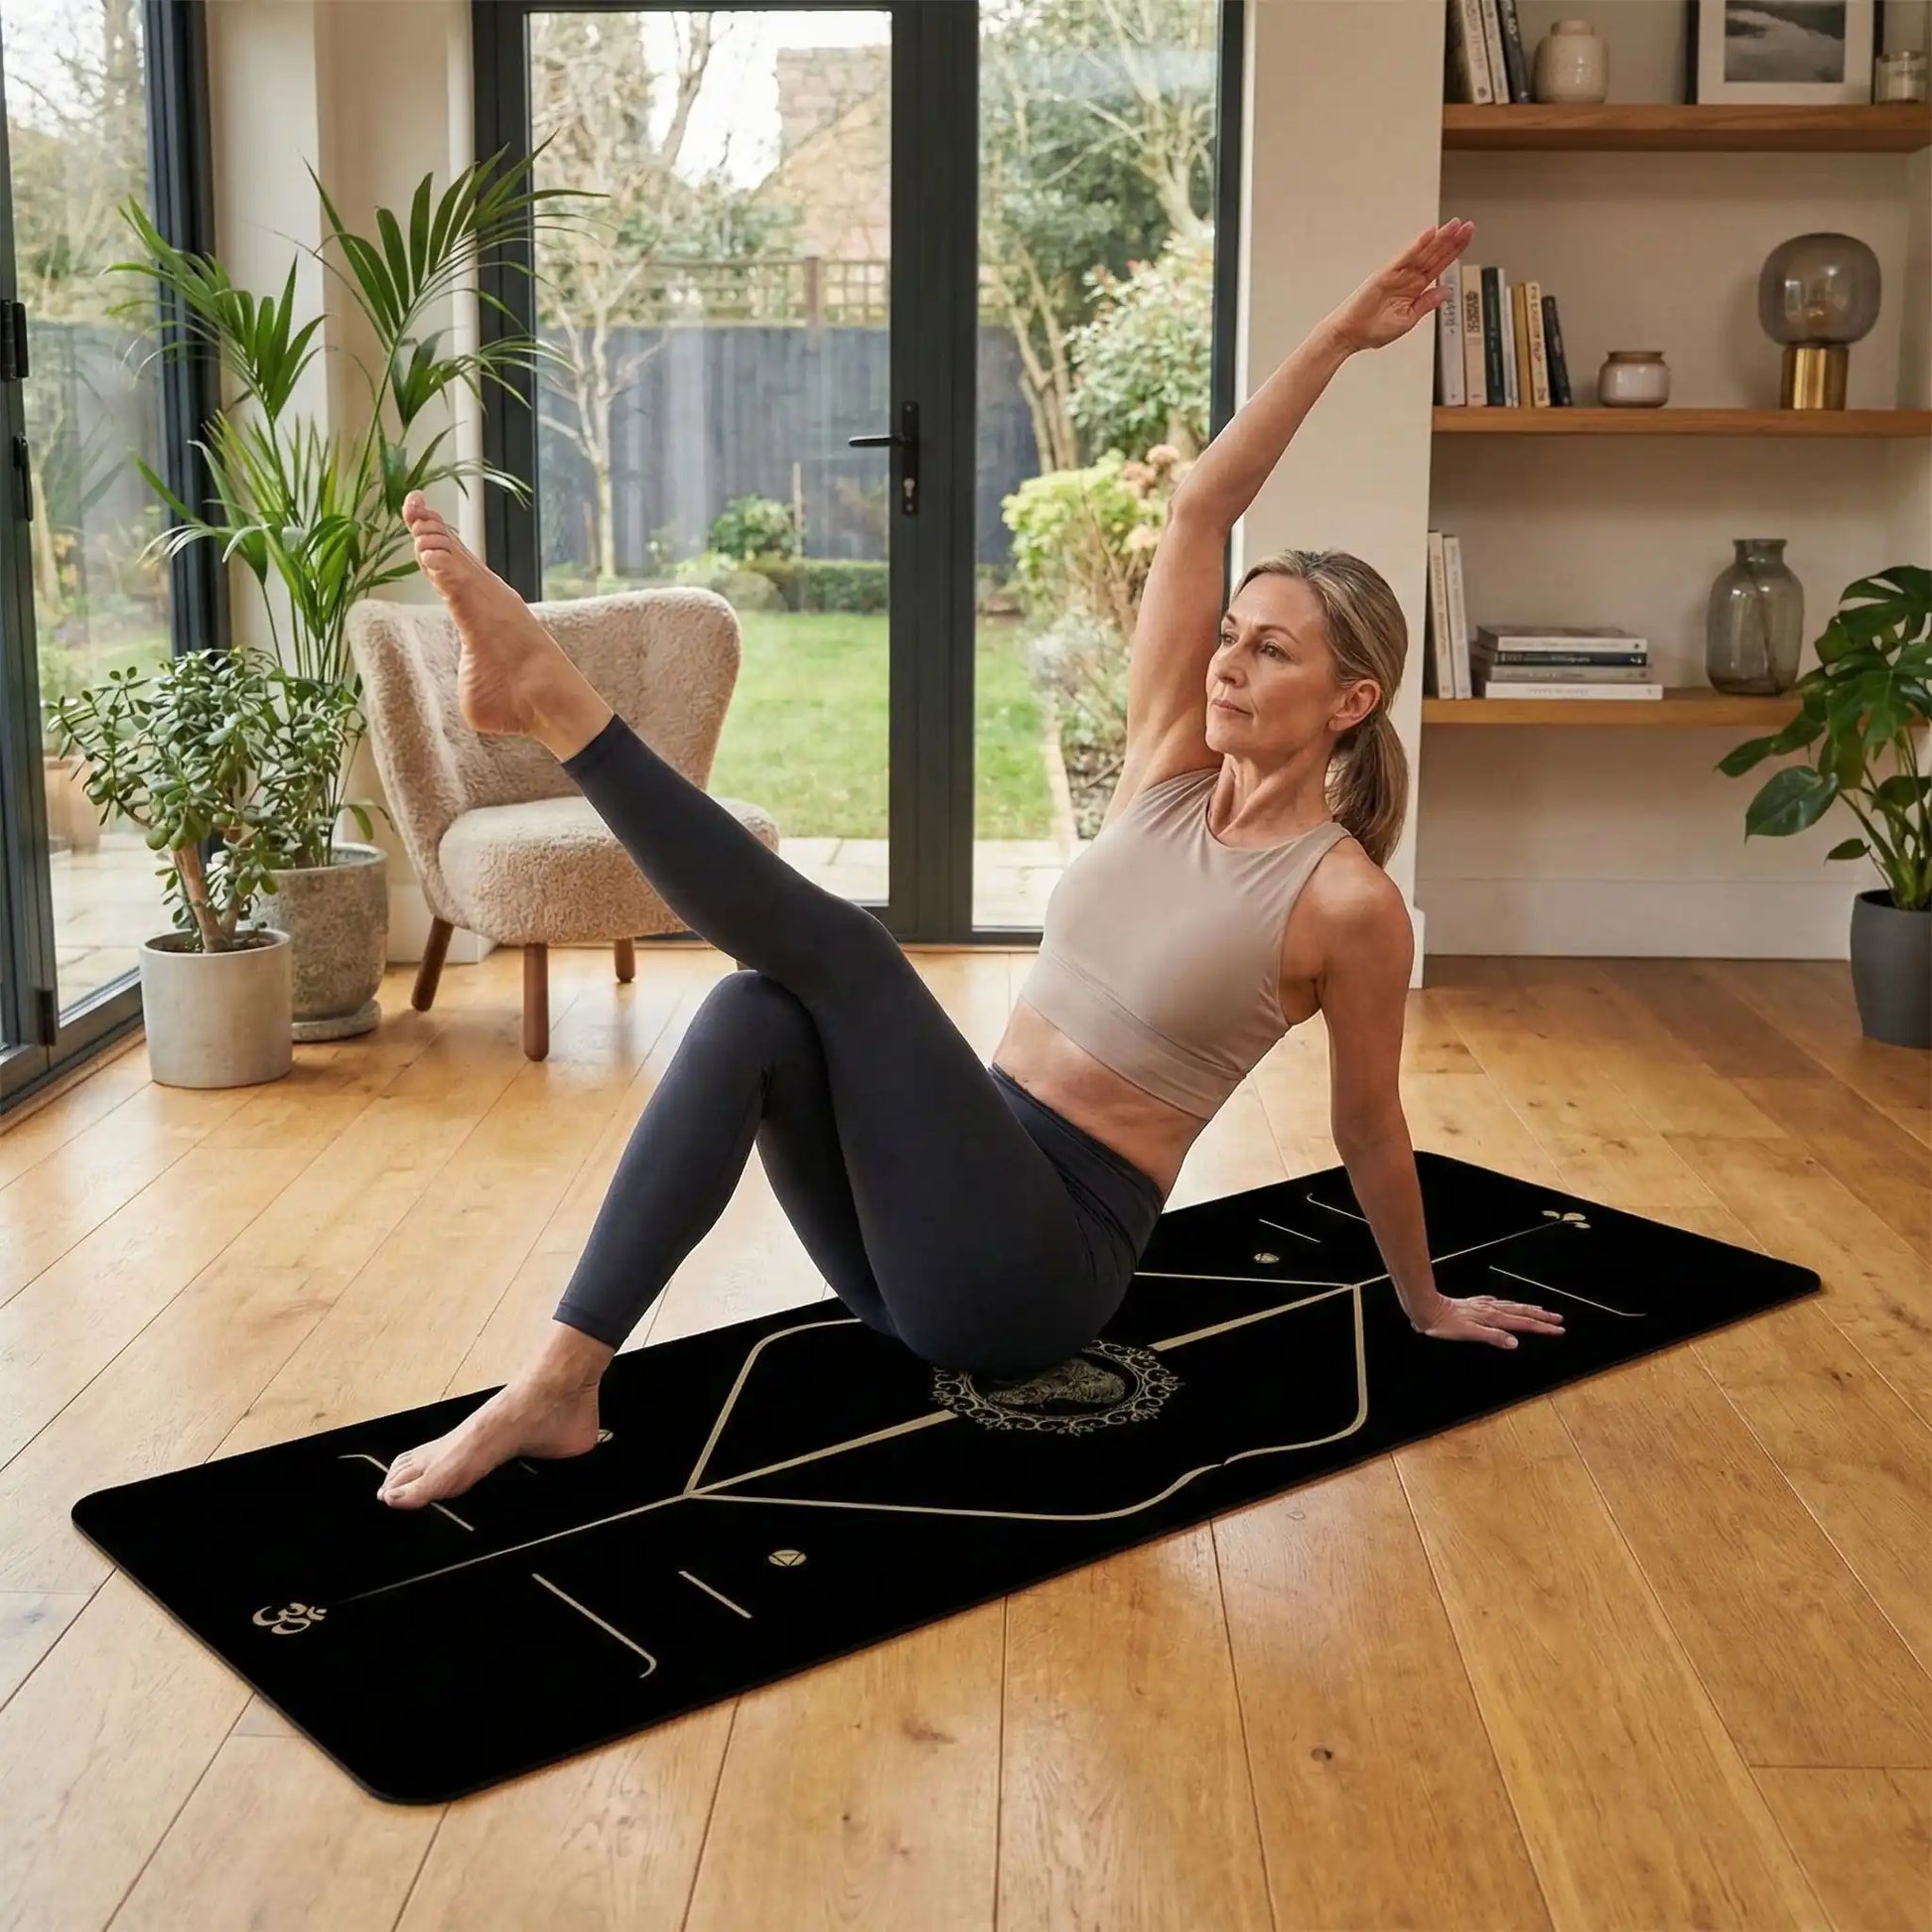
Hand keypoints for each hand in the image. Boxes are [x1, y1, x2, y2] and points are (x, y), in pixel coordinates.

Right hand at [1324, 219, 1474, 353]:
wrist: (1350, 335)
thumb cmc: (1373, 330)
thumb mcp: (1408, 319)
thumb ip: (1427, 303)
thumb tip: (1447, 291)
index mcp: (1415, 288)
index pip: (1439, 266)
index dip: (1454, 252)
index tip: (1468, 238)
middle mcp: (1408, 277)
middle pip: (1435, 255)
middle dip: (1452, 240)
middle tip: (1469, 225)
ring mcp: (1397, 273)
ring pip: (1423, 252)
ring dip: (1440, 238)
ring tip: (1456, 225)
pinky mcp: (1385, 273)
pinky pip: (1405, 257)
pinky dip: (1417, 245)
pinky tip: (1430, 234)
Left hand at [1409, 1290, 1564, 1349]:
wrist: (1427, 1309)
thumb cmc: (1446, 1325)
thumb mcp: (1470, 1334)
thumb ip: (1493, 1337)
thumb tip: (1515, 1342)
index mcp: (1493, 1318)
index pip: (1523, 1323)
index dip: (1542, 1327)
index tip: (1559, 1329)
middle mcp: (1491, 1309)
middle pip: (1521, 1312)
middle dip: (1541, 1317)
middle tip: (1558, 1319)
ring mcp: (1483, 1305)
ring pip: (1511, 1306)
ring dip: (1527, 1309)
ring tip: (1540, 1310)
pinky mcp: (1474, 1304)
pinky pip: (1498, 1303)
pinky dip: (1508, 1305)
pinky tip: (1506, 1304)